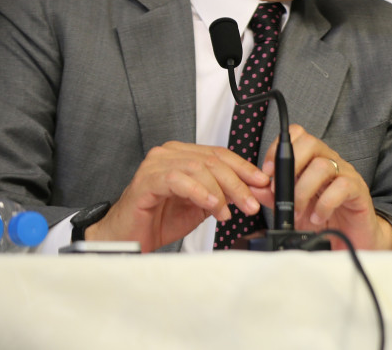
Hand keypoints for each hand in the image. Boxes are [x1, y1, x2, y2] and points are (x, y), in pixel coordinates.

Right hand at [86, 142, 270, 252]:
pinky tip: (211, 204)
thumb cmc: (159, 220)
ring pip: (199, 168)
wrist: (129, 238)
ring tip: (226, 213)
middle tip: (251, 204)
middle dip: (238, 183)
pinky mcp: (146, 180)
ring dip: (220, 191)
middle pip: (214, 161)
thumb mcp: (200, 206)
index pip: (221, 154)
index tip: (262, 183)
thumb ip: (222, 194)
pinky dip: (198, 191)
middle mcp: (170, 153)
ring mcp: (156, 164)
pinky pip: (178, 179)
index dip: (244, 168)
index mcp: (184, 154)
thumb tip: (252, 190)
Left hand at [263, 124, 391, 250]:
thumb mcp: (292, 209)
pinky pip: (341, 187)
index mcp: (313, 161)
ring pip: (322, 166)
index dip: (277, 149)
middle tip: (280, 192)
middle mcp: (330, 162)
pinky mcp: (358, 190)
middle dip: (290, 166)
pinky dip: (324, 204)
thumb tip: (254, 186)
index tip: (267, 173)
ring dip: (303, 192)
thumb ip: (273, 197)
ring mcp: (345, 174)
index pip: (297, 135)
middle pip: (310, 142)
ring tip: (298, 211)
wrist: (352, 239)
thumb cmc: (325, 220)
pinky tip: (318, 217)